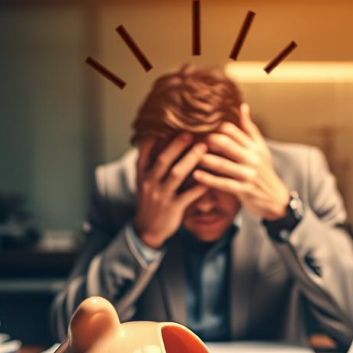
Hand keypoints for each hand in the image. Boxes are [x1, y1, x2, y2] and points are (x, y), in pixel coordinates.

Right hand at [132, 133, 208, 248]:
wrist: (147, 228)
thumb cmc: (150, 199)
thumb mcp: (144, 180)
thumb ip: (150, 162)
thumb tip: (158, 137)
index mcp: (142, 174)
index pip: (145, 151)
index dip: (155, 137)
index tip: (167, 123)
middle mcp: (149, 182)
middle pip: (163, 160)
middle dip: (177, 145)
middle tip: (191, 131)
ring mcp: (161, 196)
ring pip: (176, 175)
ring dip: (190, 160)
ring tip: (203, 148)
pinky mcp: (172, 208)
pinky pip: (188, 195)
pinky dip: (199, 186)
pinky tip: (210, 178)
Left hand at [192, 104, 290, 220]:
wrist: (275, 199)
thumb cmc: (264, 171)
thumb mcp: (261, 148)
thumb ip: (249, 129)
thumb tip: (242, 106)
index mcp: (254, 146)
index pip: (232, 130)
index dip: (215, 126)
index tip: (199, 125)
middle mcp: (252, 158)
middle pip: (226, 143)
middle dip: (207, 139)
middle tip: (191, 137)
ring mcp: (248, 174)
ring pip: (222, 164)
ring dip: (204, 158)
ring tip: (190, 154)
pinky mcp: (244, 190)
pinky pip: (223, 184)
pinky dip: (209, 179)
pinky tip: (196, 175)